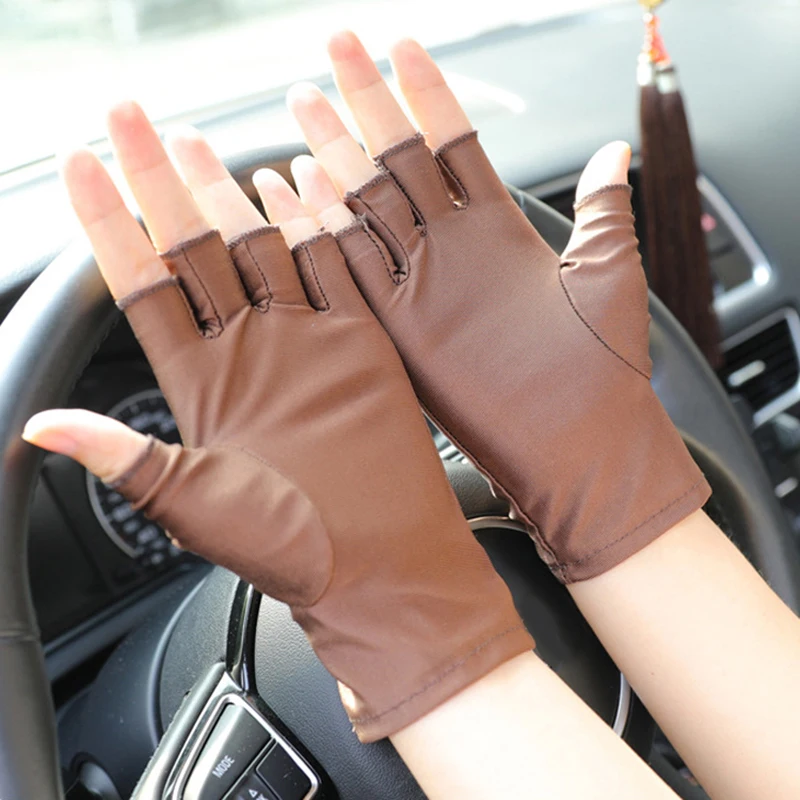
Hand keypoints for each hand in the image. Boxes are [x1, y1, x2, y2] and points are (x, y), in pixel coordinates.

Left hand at [23, 102, 532, 740]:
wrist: (380, 560)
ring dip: (226, 193)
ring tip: (197, 141)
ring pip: (259, 249)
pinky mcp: (357, 342)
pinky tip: (291, 183)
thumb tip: (42, 428)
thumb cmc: (289, 548)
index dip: (108, 226)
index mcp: (198, 385)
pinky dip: (312, 225)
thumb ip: (124, 454)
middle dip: (160, 184)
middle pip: (194, 248)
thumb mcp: (190, 503)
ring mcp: (302, 342)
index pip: (141, 285)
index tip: (81, 168)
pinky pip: (331, 268)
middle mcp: (246, 353)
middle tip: (132, 121)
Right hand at [280, 32, 709, 582]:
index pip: (453, 144)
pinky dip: (324, 228)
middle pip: (399, 163)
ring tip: (301, 105)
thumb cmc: (606, 372)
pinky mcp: (402, 330)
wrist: (581, 452)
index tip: (400, 45)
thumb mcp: (611, 275)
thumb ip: (604, 208)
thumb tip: (614, 150)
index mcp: (499, 234)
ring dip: (334, 155)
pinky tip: (295, 188)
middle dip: (366, 106)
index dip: (428, 94)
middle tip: (333, 54)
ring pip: (369, 208)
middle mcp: (453, 255)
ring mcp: (422, 289)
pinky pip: (354, 268)